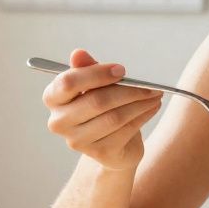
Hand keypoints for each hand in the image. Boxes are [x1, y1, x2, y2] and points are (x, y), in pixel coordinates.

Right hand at [42, 48, 162, 170]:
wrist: (112, 144)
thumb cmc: (100, 108)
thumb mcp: (94, 85)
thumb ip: (87, 69)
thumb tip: (78, 53)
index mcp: (52, 98)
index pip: (68, 82)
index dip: (97, 74)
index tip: (122, 70)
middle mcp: (59, 122)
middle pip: (97, 101)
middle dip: (128, 90)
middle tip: (150, 84)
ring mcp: (78, 141)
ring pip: (114, 117)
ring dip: (140, 103)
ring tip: (155, 94)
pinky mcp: (100, 153)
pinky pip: (126, 130)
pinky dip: (143, 116)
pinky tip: (152, 107)